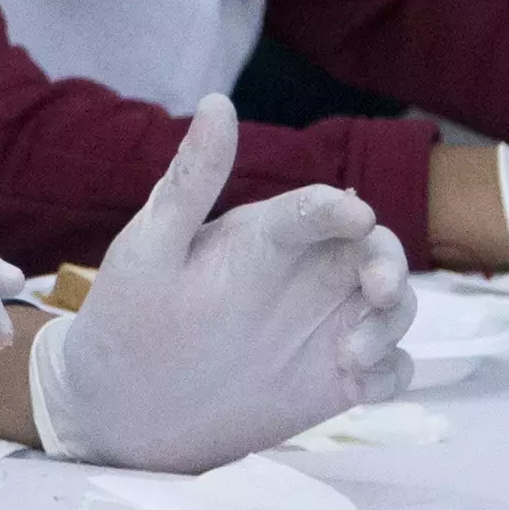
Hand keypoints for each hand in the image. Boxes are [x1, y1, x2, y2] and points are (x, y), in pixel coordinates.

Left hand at [29, 100, 410, 469]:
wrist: (118, 408)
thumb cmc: (128, 316)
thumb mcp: (151, 247)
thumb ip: (191, 181)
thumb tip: (217, 101)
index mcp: (266, 235)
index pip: (317, 207)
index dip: (339, 208)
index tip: (355, 216)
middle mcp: (304, 274)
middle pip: (376, 251)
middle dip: (390, 264)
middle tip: (379, 290)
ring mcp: (322, 326)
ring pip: (391, 308)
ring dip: (390, 323)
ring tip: (351, 357)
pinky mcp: (332, 380)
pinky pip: (387, 369)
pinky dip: (389, 374)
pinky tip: (359, 388)